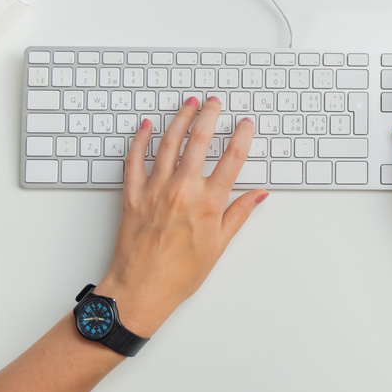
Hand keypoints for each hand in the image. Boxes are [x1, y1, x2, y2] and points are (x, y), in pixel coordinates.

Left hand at [97, 97, 265, 336]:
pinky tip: (148, 125)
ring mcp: (155, 189)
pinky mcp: (133, 194)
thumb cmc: (179, 274)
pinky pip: (135, 159)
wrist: (140, 289)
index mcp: (208, 203)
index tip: (246, 124)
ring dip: (181, 119)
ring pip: (169, 143)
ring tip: (189, 104)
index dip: (242, 136)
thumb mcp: (219, 245)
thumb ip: (238, 214)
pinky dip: (141, 139)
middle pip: (200, 141)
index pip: (232, 159)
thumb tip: (258, 195)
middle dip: (210, 116)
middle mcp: (183, 190)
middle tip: (215, 102)